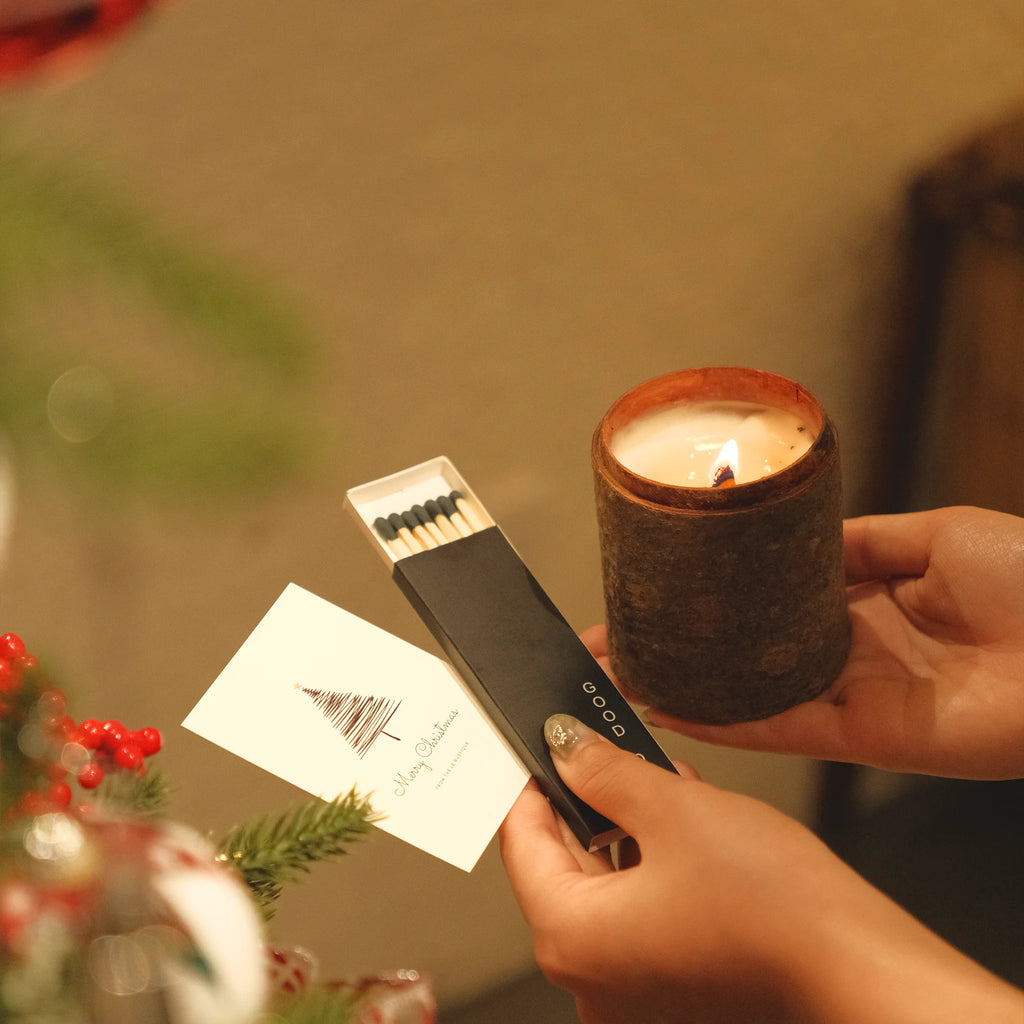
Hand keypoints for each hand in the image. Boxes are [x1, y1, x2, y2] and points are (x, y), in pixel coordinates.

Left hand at [499, 715, 1023, 1023]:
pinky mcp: (669, 991)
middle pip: (562, 866)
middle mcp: (590, 981)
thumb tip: (564, 744)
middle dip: (586, 802)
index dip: (532, 782)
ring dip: (624, 829)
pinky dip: (650, 867)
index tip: (544, 745)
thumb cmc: (774, 905)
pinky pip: (637, 915)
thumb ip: (603, 770)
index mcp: (571, 940)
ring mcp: (630, 993)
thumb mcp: (672, 808)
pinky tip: (679, 823)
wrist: (856, 965)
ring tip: (652, 779)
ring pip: (604, 887)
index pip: (523, 843)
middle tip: (603, 750)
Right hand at [587, 506, 1023, 779]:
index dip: (716, 596)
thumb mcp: (933, 534)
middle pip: (747, 652)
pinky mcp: (862, 734)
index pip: (770, 600)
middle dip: (683, 647)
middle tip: (615, 639)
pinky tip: (668, 707)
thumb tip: (794, 532)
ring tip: (620, 673)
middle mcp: (850, 650)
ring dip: (684, 687)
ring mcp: (852, 694)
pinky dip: (722, 722)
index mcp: (867, 599)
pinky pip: (779, 727)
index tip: (661, 587)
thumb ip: (858, 543)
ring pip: (750, 695)